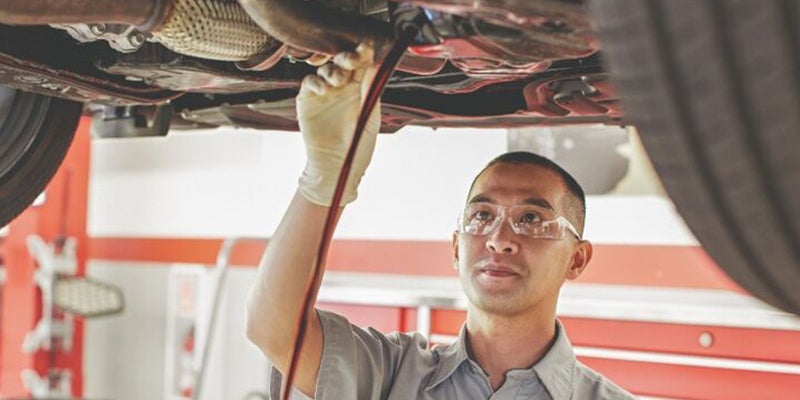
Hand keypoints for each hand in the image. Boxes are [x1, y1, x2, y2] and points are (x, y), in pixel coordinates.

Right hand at [296, 43, 380, 206]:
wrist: (337, 168)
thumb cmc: (358, 148)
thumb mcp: (370, 117)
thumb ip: (371, 90)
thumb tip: (377, 63)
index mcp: (360, 91)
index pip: (361, 65)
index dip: (363, 54)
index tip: (367, 48)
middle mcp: (342, 89)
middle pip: (342, 62)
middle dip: (346, 57)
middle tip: (350, 60)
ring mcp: (324, 94)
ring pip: (326, 69)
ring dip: (332, 70)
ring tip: (337, 82)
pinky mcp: (307, 102)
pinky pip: (308, 83)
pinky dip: (315, 82)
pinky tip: (323, 90)